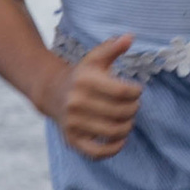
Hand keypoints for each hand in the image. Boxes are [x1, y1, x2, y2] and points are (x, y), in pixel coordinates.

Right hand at [50, 32, 141, 159]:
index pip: (124, 91)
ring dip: (128, 127)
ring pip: (114, 131)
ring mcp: (73, 123)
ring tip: (127, 120)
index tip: (136, 90)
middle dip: (134, 109)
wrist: (52, 92)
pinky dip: (114, 149)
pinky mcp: (72, 140)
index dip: (136, 92)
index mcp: (85, 80)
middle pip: (122, 112)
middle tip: (133, 106)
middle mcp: (77, 102)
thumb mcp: (95, 58)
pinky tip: (120, 139)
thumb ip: (113, 47)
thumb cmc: (82, 75)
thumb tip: (130, 37)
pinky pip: (97, 152)